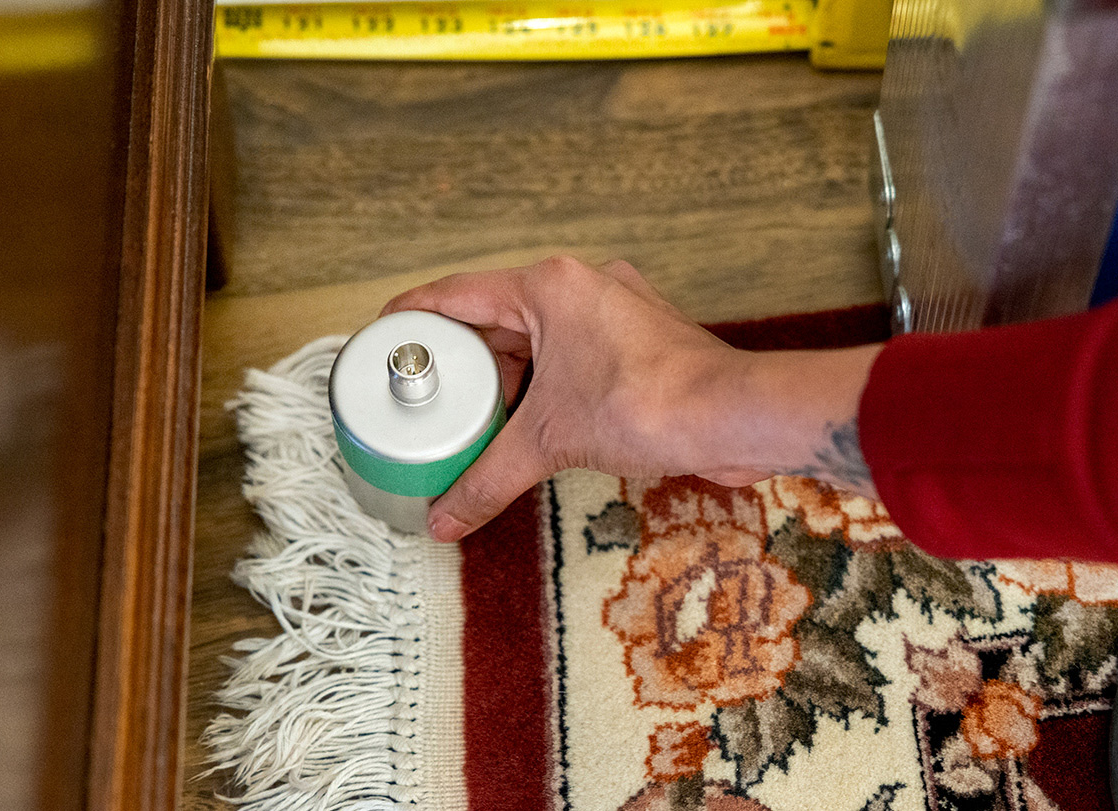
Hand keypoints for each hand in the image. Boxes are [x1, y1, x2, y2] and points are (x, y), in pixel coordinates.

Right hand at [382, 255, 882, 541]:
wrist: (735, 419)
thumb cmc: (652, 404)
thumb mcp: (549, 442)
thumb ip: (487, 479)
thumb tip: (443, 518)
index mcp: (550, 286)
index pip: (457, 293)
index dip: (413, 315)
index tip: (381, 336)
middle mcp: (582, 288)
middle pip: (498, 320)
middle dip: (463, 363)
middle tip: (427, 399)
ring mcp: (615, 314)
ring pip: (539, 341)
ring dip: (508, 380)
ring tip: (474, 421)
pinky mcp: (640, 344)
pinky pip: (573, 359)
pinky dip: (547, 388)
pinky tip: (530, 425)